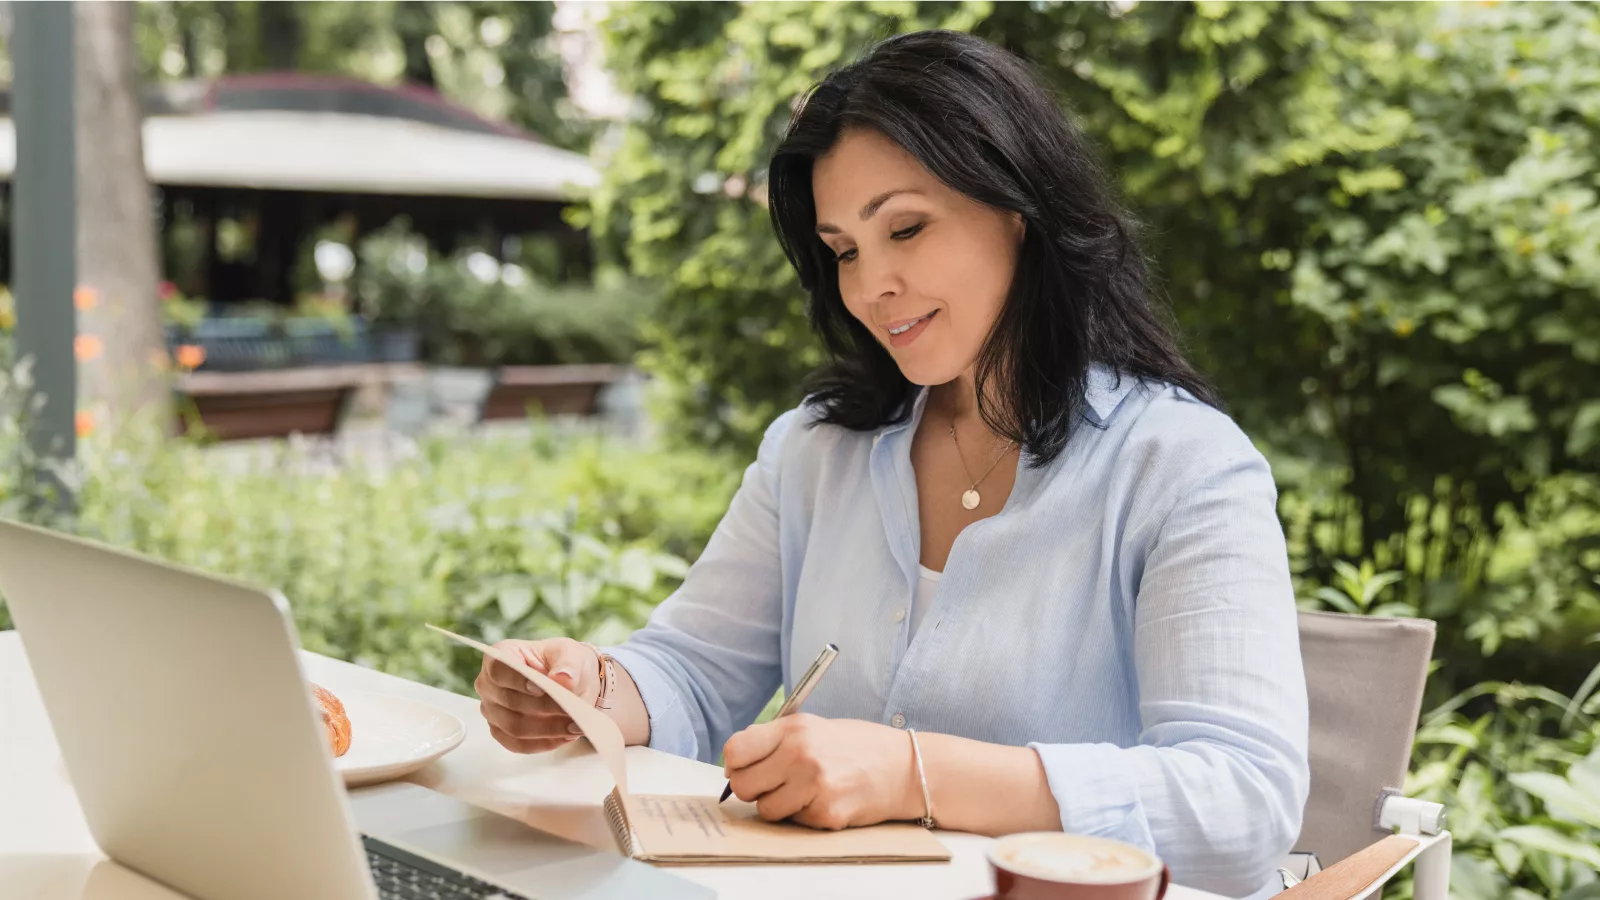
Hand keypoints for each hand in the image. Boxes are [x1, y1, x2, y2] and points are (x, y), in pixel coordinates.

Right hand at [474, 638, 597, 753]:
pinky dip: (544, 743)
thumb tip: (563, 678)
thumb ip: (569, 664)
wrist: (570, 682)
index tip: (543, 688)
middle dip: (544, 708)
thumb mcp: (572, 654)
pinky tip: (565, 736)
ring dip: (547, 729)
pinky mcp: (501, 732)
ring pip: (514, 727)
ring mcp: (492, 710)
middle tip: (573, 711)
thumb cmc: (564, 662)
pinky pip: (518, 744)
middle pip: (509, 702)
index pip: (499, 669)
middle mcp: (488, 683)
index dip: (518, 681)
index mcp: (501, 654)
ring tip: (574, 725)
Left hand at [722, 714, 917, 830]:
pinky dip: (805, 815)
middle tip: (775, 784)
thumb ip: (775, 738)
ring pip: (765, 809)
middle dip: (755, 789)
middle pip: (743, 785)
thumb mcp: (814, 727)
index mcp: (793, 728)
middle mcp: (800, 754)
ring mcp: (813, 785)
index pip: (735, 750)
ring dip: (780, 806)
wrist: (904, 767)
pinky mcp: (825, 813)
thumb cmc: (857, 746)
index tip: (747, 768)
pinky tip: (826, 799)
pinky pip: (794, 822)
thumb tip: (735, 759)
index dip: (736, 764)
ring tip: (804, 792)